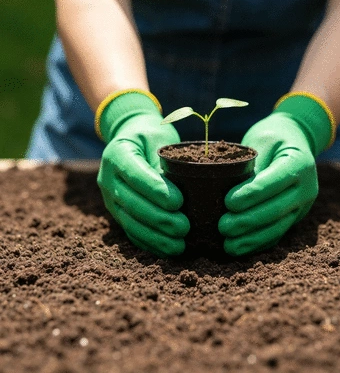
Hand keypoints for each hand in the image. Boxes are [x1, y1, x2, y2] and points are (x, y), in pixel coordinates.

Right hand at [97, 91, 189, 256]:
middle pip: (131, 203)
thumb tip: (181, 196)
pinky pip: (130, 231)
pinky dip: (148, 243)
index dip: (156, 191)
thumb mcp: (159, 139)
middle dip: (159, 219)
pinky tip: (167, 250)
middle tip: (185, 227)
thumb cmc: (150, 135)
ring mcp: (109, 198)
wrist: (130, 137)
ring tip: (179, 245)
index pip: (135, 175)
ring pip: (130, 222)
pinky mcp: (116, 212)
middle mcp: (107, 178)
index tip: (179, 202)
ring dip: (155, 237)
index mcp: (117, 154)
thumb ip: (165, 163)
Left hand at [219, 93, 333, 255]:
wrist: (296, 140)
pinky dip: (258, 243)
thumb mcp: (261, 140)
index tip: (228, 202)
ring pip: (277, 227)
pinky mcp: (295, 217)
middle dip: (247, 221)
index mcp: (299, 163)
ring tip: (228, 245)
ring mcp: (303, 206)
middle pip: (276, 210)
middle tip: (222, 226)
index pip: (274, 182)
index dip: (251, 194)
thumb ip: (249, 163)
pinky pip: (277, 234)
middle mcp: (306, 188)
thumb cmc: (273, 137)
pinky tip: (239, 248)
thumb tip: (225, 190)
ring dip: (251, 239)